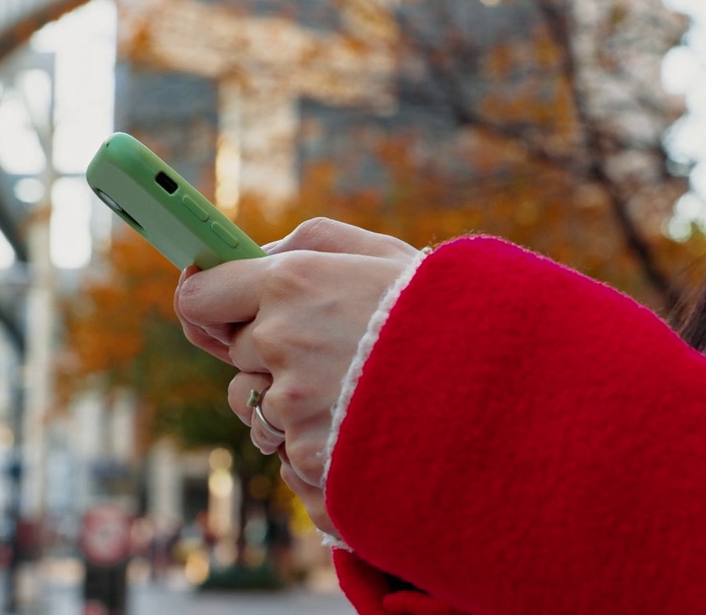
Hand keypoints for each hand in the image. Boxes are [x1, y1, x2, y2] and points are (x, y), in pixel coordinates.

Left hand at [175, 218, 417, 534]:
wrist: (505, 395)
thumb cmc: (445, 316)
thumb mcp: (383, 255)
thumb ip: (310, 245)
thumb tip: (254, 257)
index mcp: (293, 283)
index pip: (200, 297)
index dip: (208, 304)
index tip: (215, 309)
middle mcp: (281, 342)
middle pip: (235, 357)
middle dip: (269, 355)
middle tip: (332, 353)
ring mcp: (292, 406)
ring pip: (258, 410)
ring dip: (292, 405)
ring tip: (356, 394)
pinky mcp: (309, 459)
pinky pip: (289, 453)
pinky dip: (318, 446)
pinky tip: (365, 429)